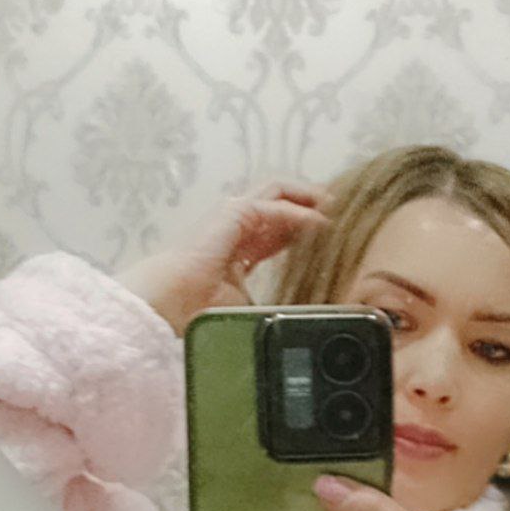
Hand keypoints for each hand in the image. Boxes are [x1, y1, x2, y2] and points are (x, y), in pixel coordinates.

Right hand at [116, 178, 329, 334]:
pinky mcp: (234, 211)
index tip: (330, 234)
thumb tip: (293, 320)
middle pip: (279, 199)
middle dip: (309, 200)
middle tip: (337, 210)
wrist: (172, 301)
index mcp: (237, 244)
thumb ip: (269, 301)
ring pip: (278, 190)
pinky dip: (300, 212)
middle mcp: (235, 223)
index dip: (303, 226)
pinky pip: (276, 206)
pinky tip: (320, 222)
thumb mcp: (246, 303)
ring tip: (333, 206)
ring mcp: (233, 213)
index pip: (276, 226)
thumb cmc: (197, 306)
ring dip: (308, 196)